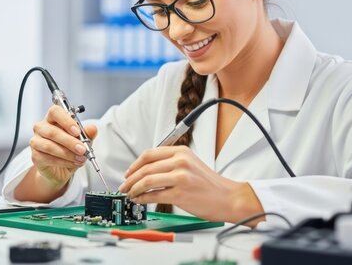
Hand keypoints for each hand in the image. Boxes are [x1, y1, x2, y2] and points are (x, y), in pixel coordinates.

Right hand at [30, 105, 97, 189]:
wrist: (61, 168)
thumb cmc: (69, 149)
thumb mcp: (82, 141)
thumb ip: (87, 134)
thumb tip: (93, 128)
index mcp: (52, 118)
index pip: (55, 112)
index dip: (66, 121)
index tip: (77, 131)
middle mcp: (41, 127)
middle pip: (52, 131)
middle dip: (70, 141)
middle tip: (82, 149)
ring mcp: (36, 141)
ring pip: (49, 146)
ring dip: (67, 153)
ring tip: (80, 158)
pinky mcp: (35, 156)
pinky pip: (47, 158)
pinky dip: (62, 161)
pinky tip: (72, 163)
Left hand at [118, 146, 262, 222]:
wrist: (228, 197)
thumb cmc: (209, 184)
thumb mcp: (190, 164)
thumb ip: (170, 162)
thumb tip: (145, 170)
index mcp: (182, 151)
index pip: (149, 154)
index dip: (134, 164)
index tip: (128, 173)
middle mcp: (180, 161)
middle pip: (146, 167)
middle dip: (130, 178)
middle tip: (123, 186)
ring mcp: (180, 177)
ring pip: (147, 181)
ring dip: (134, 189)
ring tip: (129, 194)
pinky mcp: (180, 193)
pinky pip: (154, 195)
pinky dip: (143, 198)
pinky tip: (139, 200)